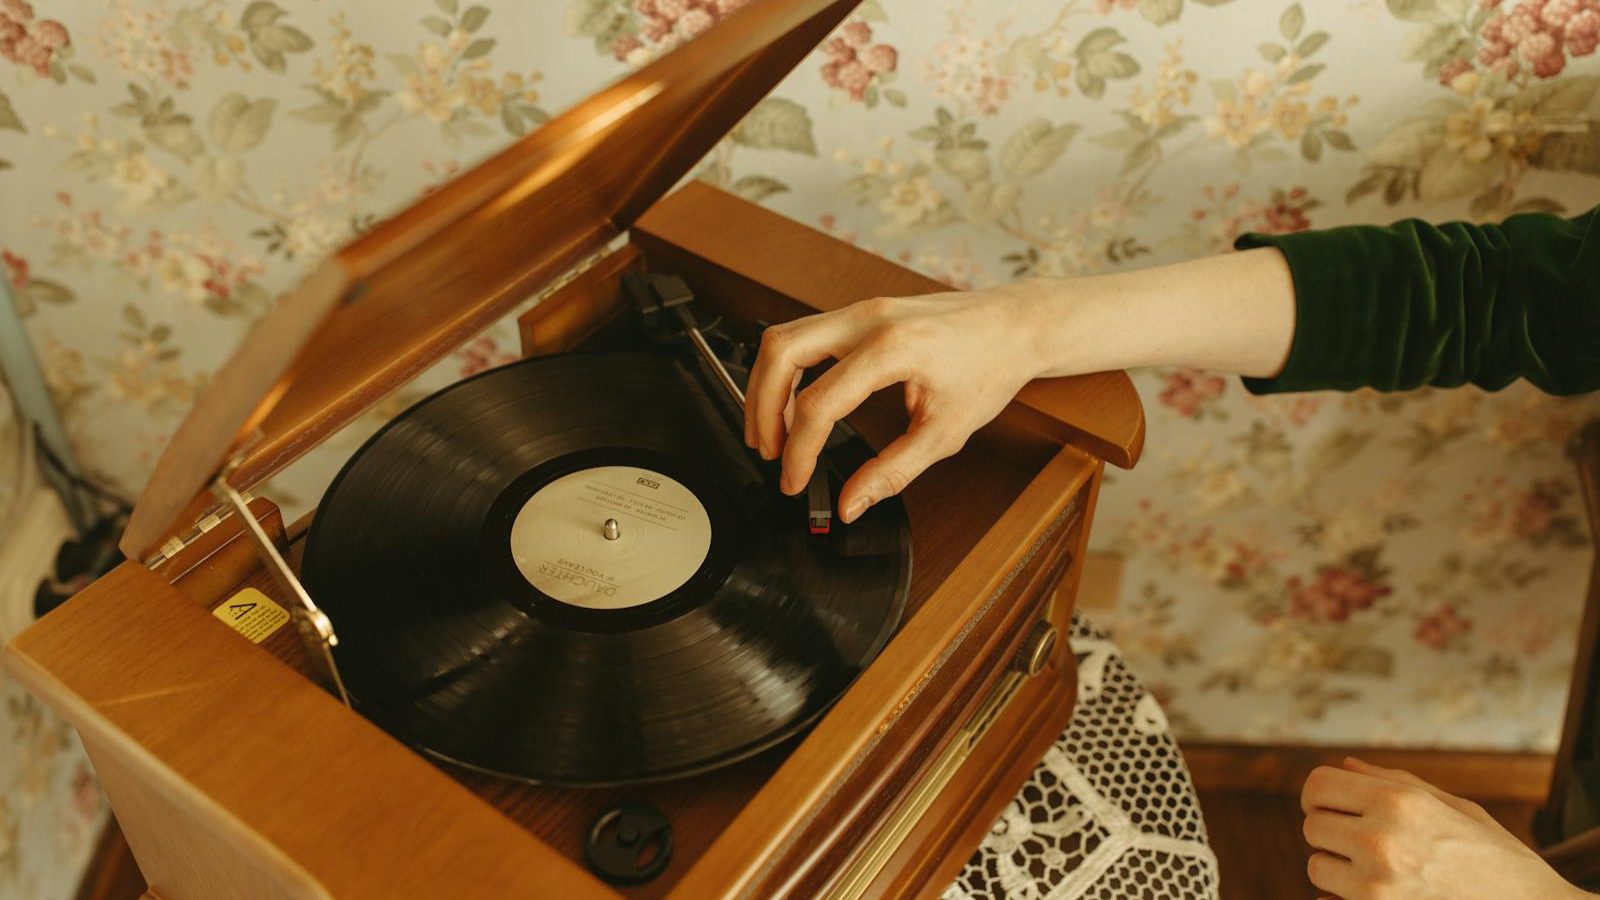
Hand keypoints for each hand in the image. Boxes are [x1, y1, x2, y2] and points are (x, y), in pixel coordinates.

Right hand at [743, 284, 1048, 522]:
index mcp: (892, 348)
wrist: (1016, 325)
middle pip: (780, 353)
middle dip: (761, 408)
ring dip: (767, 386)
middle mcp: (868, 319)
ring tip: (772, 433)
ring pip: (783, 337)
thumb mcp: (946, 433)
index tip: (794, 481)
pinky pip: (804, 334)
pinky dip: (788, 371)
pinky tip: (794, 404)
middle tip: (768, 452)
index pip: (818, 403)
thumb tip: (851, 504)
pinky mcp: (860, 312)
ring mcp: (861, 309)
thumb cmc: (990, 368)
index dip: (797, 451)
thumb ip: (892, 472)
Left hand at [1301, 757, 1583, 899]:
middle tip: (1368, 844)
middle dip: (1334, 833)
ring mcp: (1377, 887)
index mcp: (1399, 802)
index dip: (1321, 796)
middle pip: (1312, 827)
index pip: (1317, 785)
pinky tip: (1385, 896)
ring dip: (1339, 870)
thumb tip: (1345, 765)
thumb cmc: (1495, 857)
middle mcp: (1381, 841)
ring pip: (1317, 868)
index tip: (1335, 807)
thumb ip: (1392, 782)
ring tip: (1384, 873)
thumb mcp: (1454, 807)